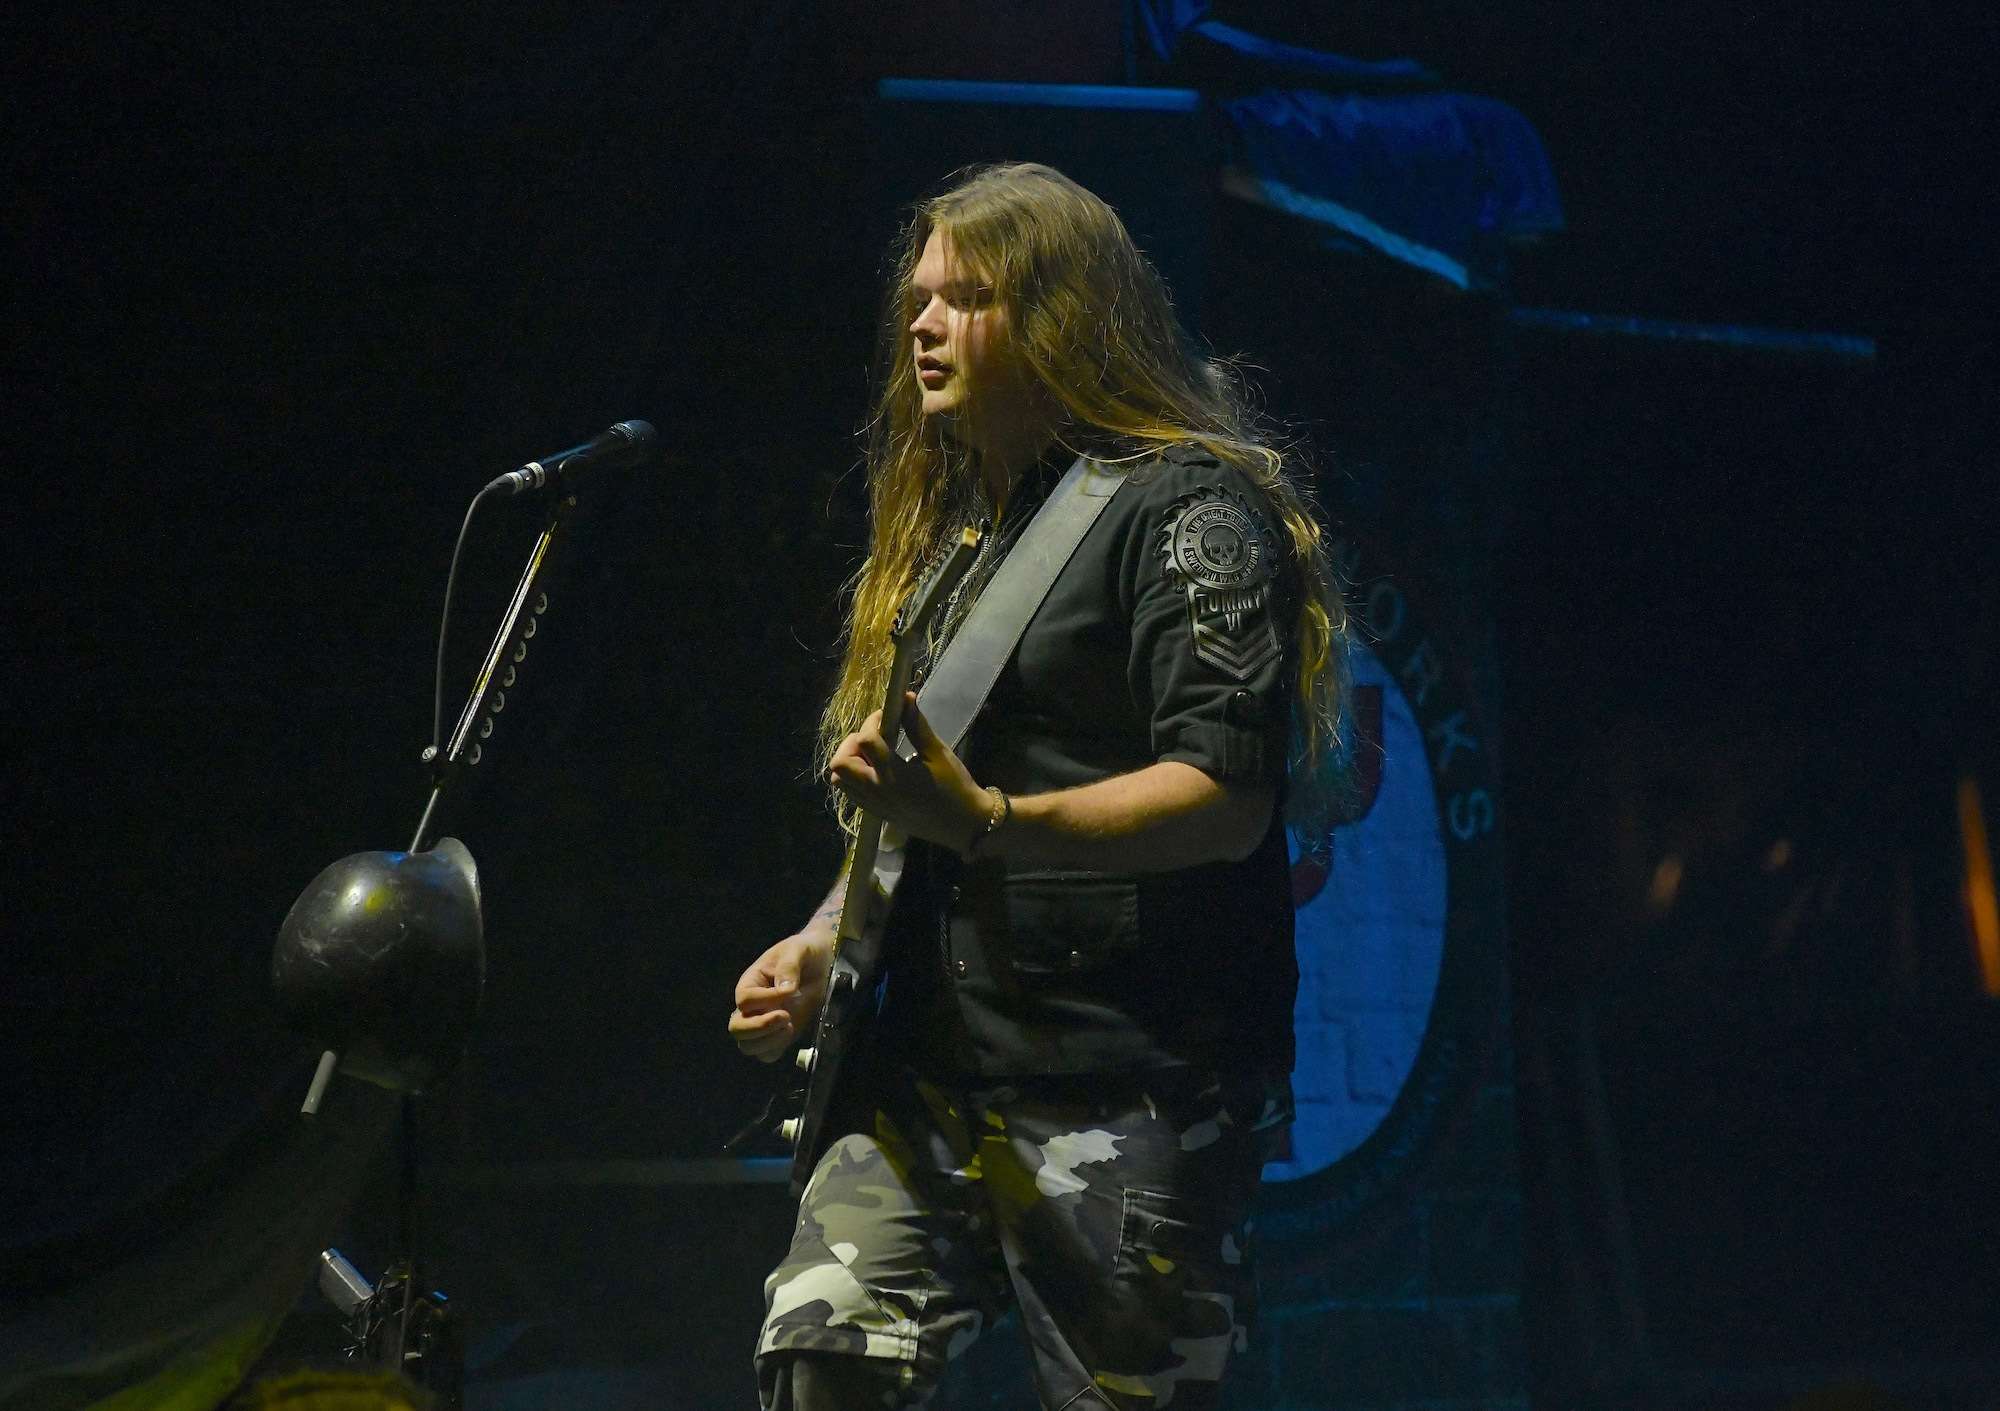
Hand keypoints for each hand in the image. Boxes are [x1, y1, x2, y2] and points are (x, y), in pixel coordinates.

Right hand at [728, 931, 831, 1062]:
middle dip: (758, 1028)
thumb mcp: (797, 950)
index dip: (765, 999)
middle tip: (785, 1017)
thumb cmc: (804, 952)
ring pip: (748, 1046)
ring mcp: (764, 1023)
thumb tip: (786, 989)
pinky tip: (791, 1032)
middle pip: (737, 1029)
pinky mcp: (779, 1035)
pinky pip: (768, 1053)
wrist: (822, 962)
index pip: (745, 1000)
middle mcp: (752, 1006)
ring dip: (767, 1041)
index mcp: (750, 983)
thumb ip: (789, 966)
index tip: (790, 991)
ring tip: (789, 1025)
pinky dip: (776, 1048)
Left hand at [828, 692, 987, 851]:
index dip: (873, 721)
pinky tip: (876, 770)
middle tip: (875, 736)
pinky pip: (851, 793)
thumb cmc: (955, 787)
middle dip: (852, 743)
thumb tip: (905, 698)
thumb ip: (917, 726)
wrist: (964, 824)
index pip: (865, 740)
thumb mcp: (938, 753)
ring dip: (850, 761)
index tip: (887, 714)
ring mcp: (874, 805)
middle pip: (840, 763)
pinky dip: (854, 777)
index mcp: (894, 776)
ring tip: (873, 754)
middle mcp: (877, 791)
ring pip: (840, 780)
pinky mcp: (876, 813)